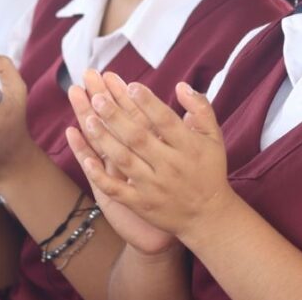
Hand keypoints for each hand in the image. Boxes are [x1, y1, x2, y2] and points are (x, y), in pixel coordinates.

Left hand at [66, 73, 233, 238]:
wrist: (208, 216)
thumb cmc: (210, 170)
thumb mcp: (214, 137)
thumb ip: (201, 109)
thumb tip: (180, 86)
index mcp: (188, 147)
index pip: (165, 120)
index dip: (148, 103)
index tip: (131, 85)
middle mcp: (170, 165)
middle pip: (139, 137)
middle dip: (117, 116)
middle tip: (98, 98)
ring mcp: (154, 186)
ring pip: (124, 160)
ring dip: (105, 139)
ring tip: (88, 119)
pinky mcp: (141, 204)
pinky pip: (117, 190)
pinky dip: (101, 176)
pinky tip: (87, 160)